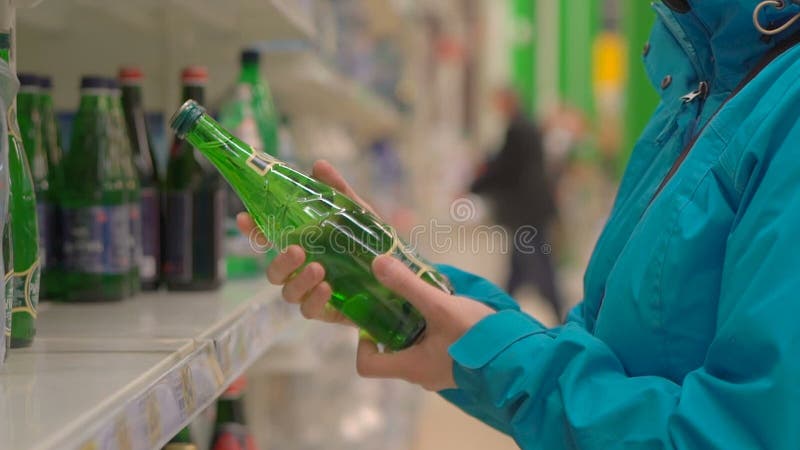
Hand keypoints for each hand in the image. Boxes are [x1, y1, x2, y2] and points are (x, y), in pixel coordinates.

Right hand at [236, 160, 374, 323]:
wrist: (401, 273)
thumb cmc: (372, 242)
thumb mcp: (358, 214)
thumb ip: (338, 191)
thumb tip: (318, 166)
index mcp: (304, 243)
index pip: (269, 237)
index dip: (253, 229)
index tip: (244, 218)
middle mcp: (302, 269)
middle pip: (274, 271)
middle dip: (279, 261)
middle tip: (296, 250)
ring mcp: (313, 291)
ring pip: (288, 293)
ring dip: (298, 281)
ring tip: (318, 269)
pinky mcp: (328, 310)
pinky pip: (310, 310)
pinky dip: (315, 300)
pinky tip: (327, 288)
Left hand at [357, 255, 494, 390]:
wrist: (519, 358)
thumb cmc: (476, 337)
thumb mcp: (440, 306)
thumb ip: (408, 285)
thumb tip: (377, 263)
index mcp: (411, 367)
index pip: (367, 366)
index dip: (363, 343)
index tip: (374, 319)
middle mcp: (421, 376)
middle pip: (392, 354)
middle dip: (392, 327)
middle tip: (399, 302)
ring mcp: (440, 373)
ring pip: (415, 351)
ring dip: (415, 328)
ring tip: (425, 302)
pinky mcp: (457, 366)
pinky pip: (434, 350)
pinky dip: (432, 333)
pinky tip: (446, 312)